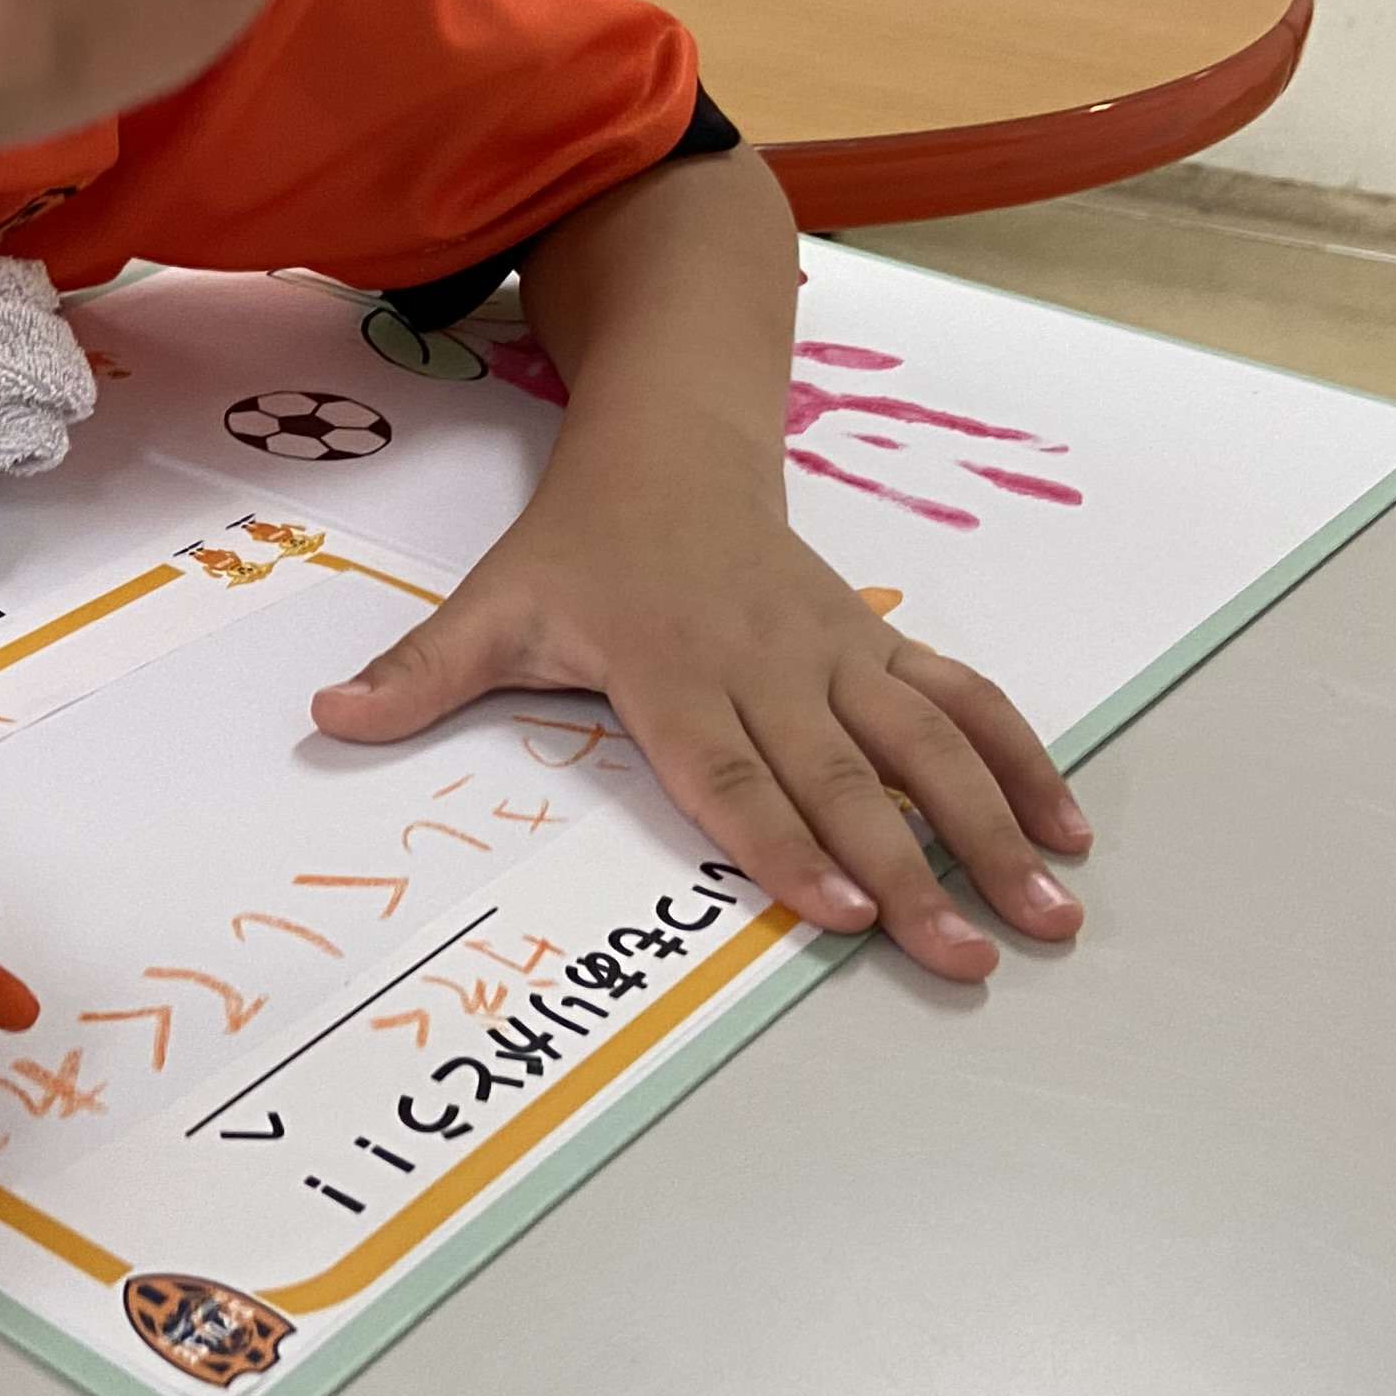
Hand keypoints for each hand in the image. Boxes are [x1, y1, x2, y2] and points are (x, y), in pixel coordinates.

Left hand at [313, 469, 1089, 981]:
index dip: (785, 840)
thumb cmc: (580, 545)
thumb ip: (421, 676)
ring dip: (993, 827)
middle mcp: (766, 664)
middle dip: (912, 869)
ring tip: (1053, 909)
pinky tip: (1068, 826)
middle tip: (965, 953)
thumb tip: (327, 718)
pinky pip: (962, 700)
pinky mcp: (875, 646)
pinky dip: (1021, 758)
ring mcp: (834, 655)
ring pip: (928, 745)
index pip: (732, 770)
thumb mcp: (491, 602)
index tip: (843, 908)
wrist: (671, 442)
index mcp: (671, 667)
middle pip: (847, 780)